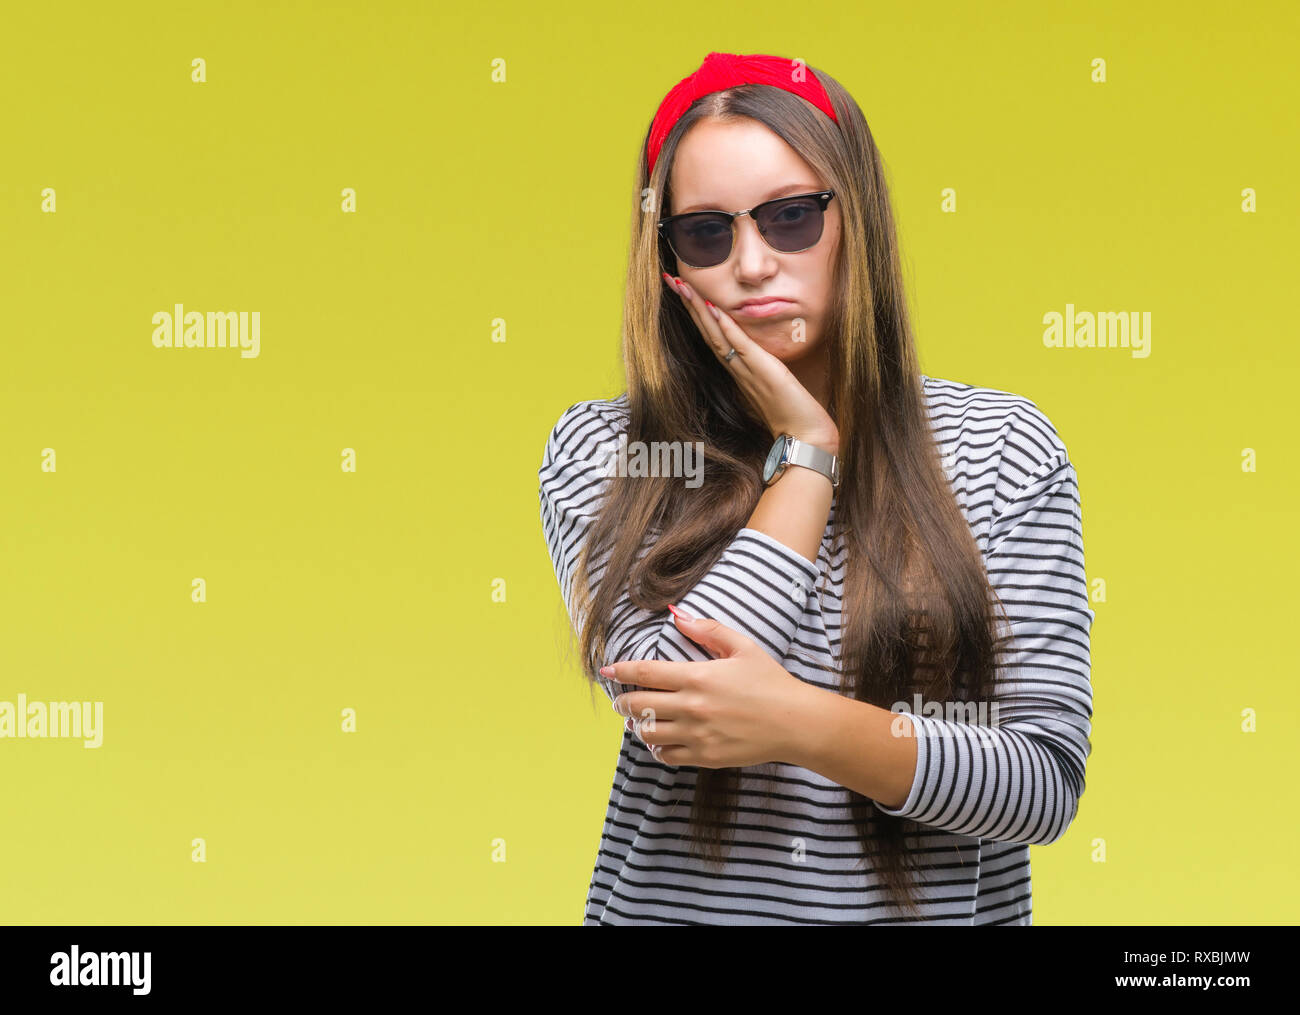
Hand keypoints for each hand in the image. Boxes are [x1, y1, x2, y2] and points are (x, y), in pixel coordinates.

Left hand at [603, 605, 810, 768]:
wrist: (795, 723)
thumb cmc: (770, 682)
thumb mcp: (742, 647)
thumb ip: (708, 630)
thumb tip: (678, 616)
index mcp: (698, 677)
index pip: (645, 673)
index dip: (620, 671)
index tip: (606, 670)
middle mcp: (692, 707)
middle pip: (639, 705)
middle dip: (623, 702)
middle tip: (621, 701)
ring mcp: (697, 735)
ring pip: (647, 733)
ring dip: (637, 726)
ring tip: (638, 721)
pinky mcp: (704, 756)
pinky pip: (666, 755)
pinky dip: (656, 747)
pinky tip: (660, 739)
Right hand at [663, 273, 838, 452]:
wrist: (805, 437)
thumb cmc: (793, 414)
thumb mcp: (775, 384)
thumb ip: (762, 369)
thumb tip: (759, 355)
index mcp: (738, 370)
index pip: (712, 336)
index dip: (696, 313)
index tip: (682, 290)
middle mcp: (737, 369)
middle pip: (706, 331)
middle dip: (689, 304)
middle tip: (671, 279)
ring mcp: (747, 370)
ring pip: (716, 335)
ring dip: (698, 309)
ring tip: (682, 286)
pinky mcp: (762, 371)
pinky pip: (739, 345)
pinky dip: (724, 327)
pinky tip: (713, 309)